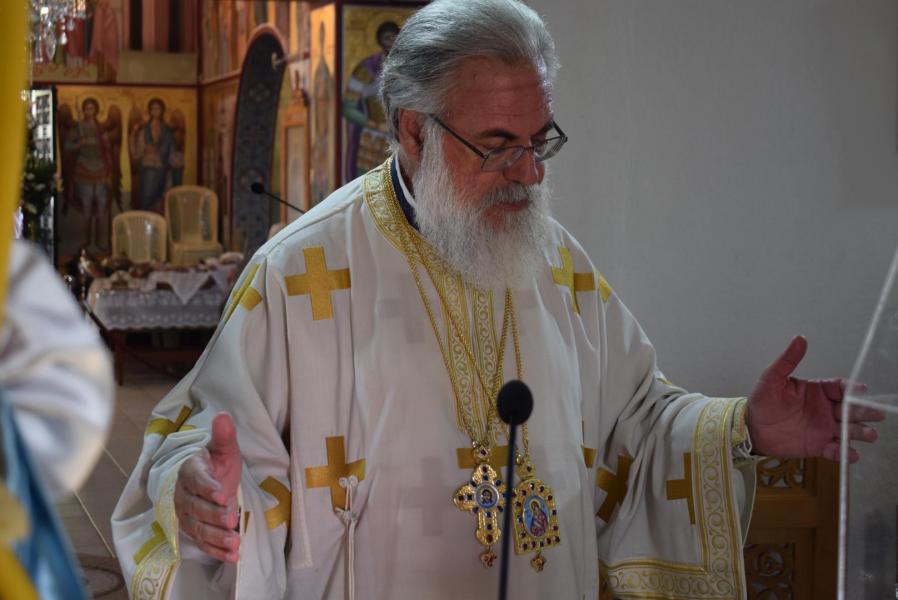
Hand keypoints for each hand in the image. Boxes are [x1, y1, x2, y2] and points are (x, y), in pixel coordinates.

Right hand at [174, 412, 242, 561]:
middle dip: (214, 515)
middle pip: (196, 508)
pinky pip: (202, 543)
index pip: (196, 480)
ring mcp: (187, 515)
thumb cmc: (217, 464)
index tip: (222, 493)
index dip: (208, 487)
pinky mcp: (193, 530)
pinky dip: (216, 551)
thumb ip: (224, 437)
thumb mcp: (225, 450)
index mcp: (190, 471)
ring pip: (198, 528)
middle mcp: (184, 495)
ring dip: (216, 537)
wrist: (209, 482)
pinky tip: (232, 556)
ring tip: (234, 543)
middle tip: (231, 519)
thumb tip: (224, 416)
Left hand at [746, 336, 884, 462]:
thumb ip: (787, 361)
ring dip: (860, 433)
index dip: (852, 389)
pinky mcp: (819, 445)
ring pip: (849, 431)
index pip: (840, 387)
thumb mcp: (772, 378)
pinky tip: (850, 454)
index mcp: (817, 391)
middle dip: (864, 411)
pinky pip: (835, 450)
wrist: (751, 427)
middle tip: (876, 413)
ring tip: (868, 434)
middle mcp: (825, 409)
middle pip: (851, 409)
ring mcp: (824, 428)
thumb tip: (799, 339)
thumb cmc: (762, 401)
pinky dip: (844, 453)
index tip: (860, 390)